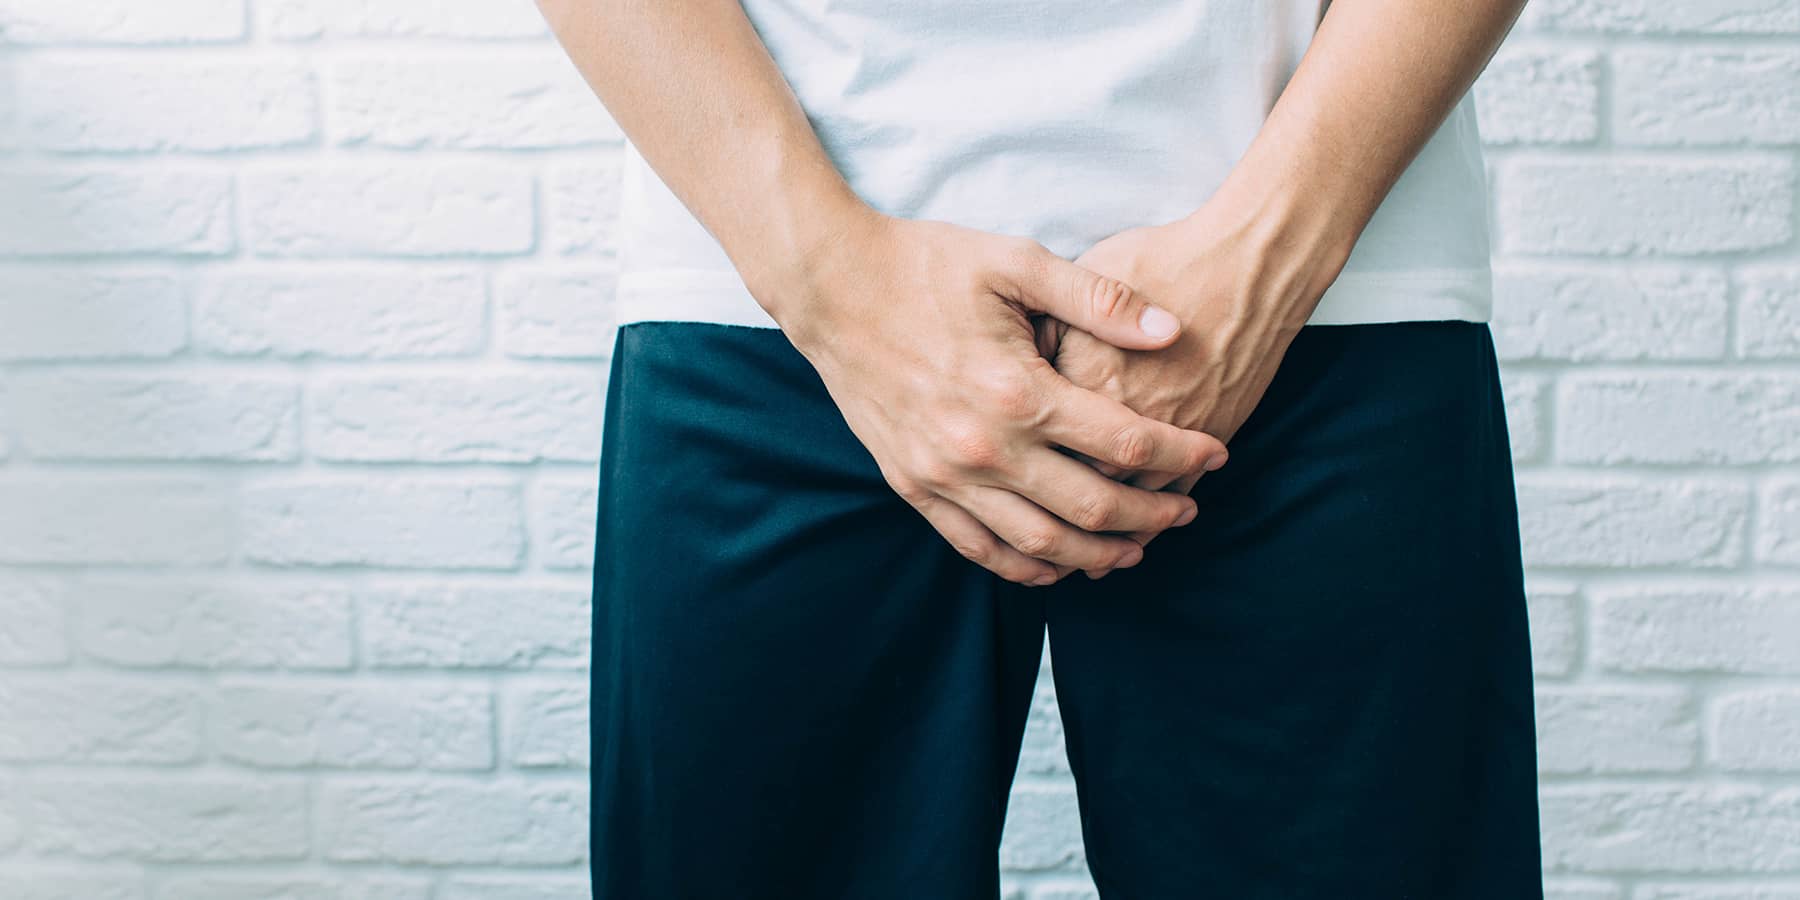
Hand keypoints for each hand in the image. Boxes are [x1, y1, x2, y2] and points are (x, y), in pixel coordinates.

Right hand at [757, 209, 1228, 585]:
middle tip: (1186, 511)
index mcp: (1018, 389)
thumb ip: (1097, 300)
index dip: (1182, 454)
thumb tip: (1172, 330)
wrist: (832, 286)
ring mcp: (945, 475)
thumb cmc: (926, 265)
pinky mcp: (914, 486)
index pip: (1125, 443)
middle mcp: (983, 446)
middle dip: (1152, 516)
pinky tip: (1060, 564)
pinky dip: (1027, 567)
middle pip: (1091, 508)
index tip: (1216, 456)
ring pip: (1039, 544)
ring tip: (1136, 548)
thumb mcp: (1016, 262)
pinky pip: (979, 548)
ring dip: (1097, 554)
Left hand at [1037, 188, 1353, 575]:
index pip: (1030, 436)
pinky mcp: (1207, 435)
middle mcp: (1117, 411)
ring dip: (1101, 533)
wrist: (1252, 261)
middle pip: (1070, 480)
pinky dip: (1148, 518)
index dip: (1011, 467)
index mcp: (1075, 375)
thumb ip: (1044, 326)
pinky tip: (1133, 531)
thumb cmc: (1163, 259)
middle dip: (1049, 516)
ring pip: (1123, 498)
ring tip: (1080, 558)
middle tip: (1030, 543)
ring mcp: (1167, 429)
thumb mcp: (1080, 278)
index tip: (995, 482)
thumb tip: (1013, 359)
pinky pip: (1169, 490)